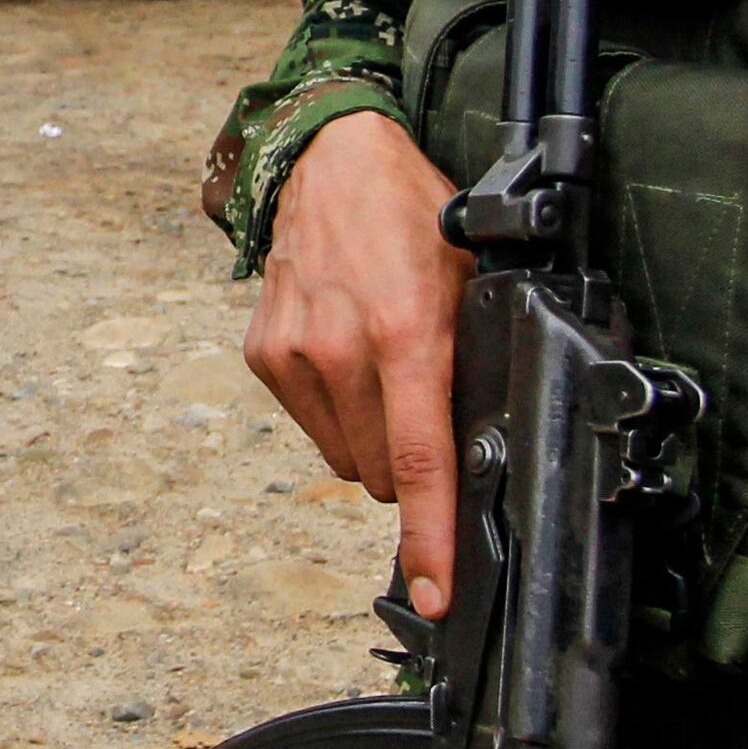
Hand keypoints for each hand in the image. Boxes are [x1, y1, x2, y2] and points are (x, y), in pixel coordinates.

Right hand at [239, 108, 470, 609]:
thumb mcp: (471, 281)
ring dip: (370, 438)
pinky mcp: (264, 354)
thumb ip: (475, 362)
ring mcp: (295, 354)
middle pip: (383, 472)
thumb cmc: (414, 215)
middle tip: (423, 405)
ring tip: (383, 371)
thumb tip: (483, 448)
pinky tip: (346, 358)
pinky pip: (311, 425)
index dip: (431, 537)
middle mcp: (343, 350)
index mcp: (408, 334)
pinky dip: (335, 411)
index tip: (435, 589)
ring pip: (344, 458)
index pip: (421, 461)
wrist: (332, 159)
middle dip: (409, 463)